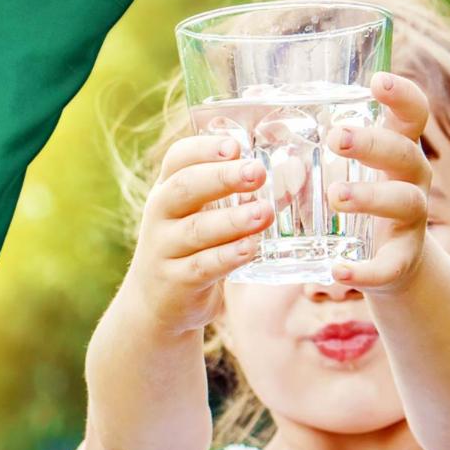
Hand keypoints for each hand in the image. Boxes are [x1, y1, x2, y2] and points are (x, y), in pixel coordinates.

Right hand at [124, 136, 274, 333]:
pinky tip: (249, 249)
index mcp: (167, 190)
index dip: (204, 148)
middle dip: (222, 177)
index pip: (178, 159)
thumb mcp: (202, 216)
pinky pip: (202, 266)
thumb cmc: (190, 249)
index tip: (235, 145)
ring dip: (232, 220)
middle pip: (184, 188)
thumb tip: (294, 171)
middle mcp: (160, 215)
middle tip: (257, 172)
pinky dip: (226, 256)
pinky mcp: (175, 282)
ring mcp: (163, 249)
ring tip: (264, 212)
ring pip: (196, 230)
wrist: (155, 304)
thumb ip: (236, 195)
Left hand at [327, 72, 432, 292]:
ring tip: (336, 195)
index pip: (412, 114)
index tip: (376, 81)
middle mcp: (412, 180)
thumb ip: (305, 136)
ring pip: (405, 202)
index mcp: (396, 150)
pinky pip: (390, 265)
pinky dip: (365, 270)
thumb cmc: (355, 201)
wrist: (388, 264)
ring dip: (371, 196)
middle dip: (372, 143)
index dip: (402, 95)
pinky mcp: (402, 261)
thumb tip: (251, 92)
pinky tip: (337, 271)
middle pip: (405, 153)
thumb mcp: (338, 167)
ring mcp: (411, 221)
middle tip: (335, 138)